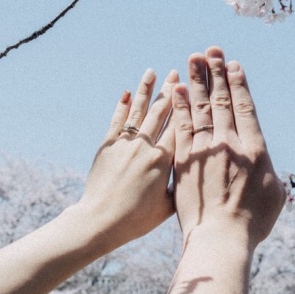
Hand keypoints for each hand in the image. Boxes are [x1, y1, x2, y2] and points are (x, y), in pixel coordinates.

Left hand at [76, 67, 178, 250]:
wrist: (99, 221)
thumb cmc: (136, 219)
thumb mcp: (167, 206)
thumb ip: (180, 185)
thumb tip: (195, 171)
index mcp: (162, 161)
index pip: (179, 126)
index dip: (186, 105)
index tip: (193, 88)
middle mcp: (144, 147)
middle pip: (160, 113)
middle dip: (168, 91)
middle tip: (176, 72)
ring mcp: (124, 145)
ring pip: (138, 111)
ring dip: (145, 90)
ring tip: (151, 72)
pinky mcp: (107, 147)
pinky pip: (117, 121)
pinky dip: (122, 106)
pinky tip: (127, 93)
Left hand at [172, 47, 284, 247]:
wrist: (219, 239)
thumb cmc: (252, 223)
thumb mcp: (275, 195)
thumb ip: (269, 171)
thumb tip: (266, 163)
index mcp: (254, 148)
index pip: (244, 107)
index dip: (238, 83)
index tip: (233, 65)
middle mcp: (228, 143)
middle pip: (220, 100)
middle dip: (216, 73)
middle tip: (211, 51)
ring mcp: (204, 150)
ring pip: (199, 107)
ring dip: (196, 81)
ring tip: (193, 60)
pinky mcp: (183, 161)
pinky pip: (180, 127)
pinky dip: (179, 106)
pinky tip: (176, 90)